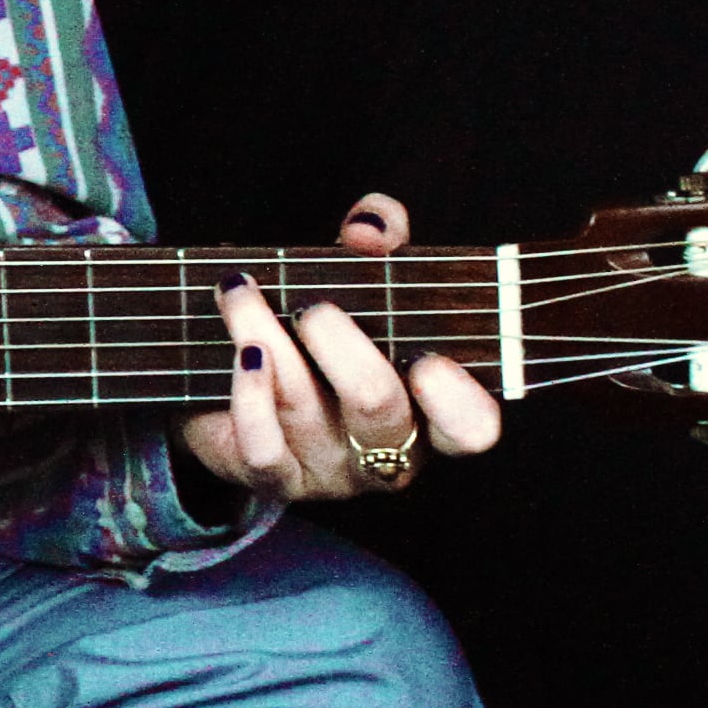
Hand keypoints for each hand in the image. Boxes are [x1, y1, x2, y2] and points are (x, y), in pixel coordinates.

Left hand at [175, 191, 504, 503]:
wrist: (238, 383)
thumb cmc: (323, 327)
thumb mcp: (364, 276)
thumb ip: (381, 236)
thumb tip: (369, 228)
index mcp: (431, 407)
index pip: (470, 427)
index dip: (457, 401)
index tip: (429, 361)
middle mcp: (389, 447)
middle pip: (378, 406)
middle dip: (344, 349)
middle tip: (314, 307)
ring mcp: (331, 471)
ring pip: (305, 408)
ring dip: (266, 336)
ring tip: (241, 291)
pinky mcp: (274, 479)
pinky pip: (262, 447)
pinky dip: (247, 392)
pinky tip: (239, 349)